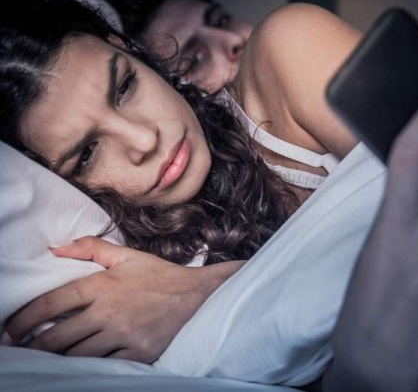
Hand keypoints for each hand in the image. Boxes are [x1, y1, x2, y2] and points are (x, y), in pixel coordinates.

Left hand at [6, 237, 243, 362]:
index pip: (51, 303)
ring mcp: (124, 335)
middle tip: (22, 350)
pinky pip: (104, 367)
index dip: (23, 319)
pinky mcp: (138, 354)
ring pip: (76, 356)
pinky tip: (82, 366)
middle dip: (34, 346)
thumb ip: (91, 249)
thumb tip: (55, 248)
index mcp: (103, 284)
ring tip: (49, 359)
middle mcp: (109, 311)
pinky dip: (90, 367)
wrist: (199, 296)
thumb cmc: (161, 276)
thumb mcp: (129, 256)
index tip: (9, 330)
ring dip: (59, 359)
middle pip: (56, 337)